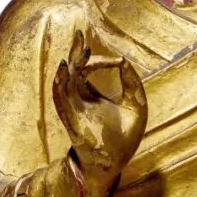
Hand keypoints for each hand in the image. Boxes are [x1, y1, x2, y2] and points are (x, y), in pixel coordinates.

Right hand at [52, 30, 147, 196]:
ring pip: (64, 84)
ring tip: (75, 51)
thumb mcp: (136, 105)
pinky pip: (62, 101)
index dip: (100, 60)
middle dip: (75, 53)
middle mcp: (78, 100)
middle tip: (79, 34)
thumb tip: (124, 61)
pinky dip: (61, 85)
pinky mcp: (72, 122)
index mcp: (90, 95)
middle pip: (72, 71)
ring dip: (68, 67)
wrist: (115, 163)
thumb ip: (132, 83)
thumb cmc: (125, 137)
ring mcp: (74, 110)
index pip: (88, 70)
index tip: (118, 61)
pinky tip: (65, 71)